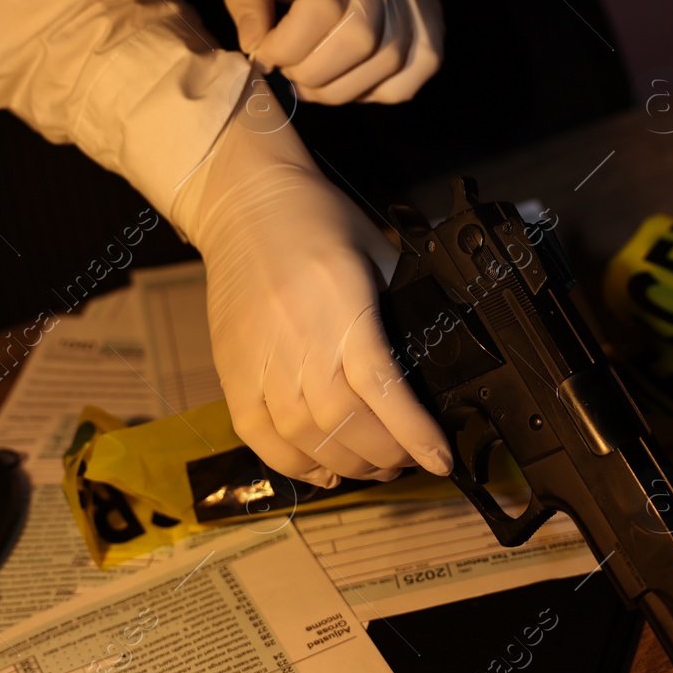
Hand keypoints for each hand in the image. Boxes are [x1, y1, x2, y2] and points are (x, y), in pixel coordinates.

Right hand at [177, 84, 453, 485]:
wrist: (244, 202)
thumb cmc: (317, 222)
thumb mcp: (378, 254)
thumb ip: (401, 305)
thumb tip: (436, 359)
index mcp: (342, 305)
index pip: (383, 387)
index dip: (414, 433)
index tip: (441, 458)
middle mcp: (298, 339)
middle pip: (345, 425)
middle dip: (387, 456)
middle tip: (410, 459)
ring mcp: (259, 360)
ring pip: (305, 438)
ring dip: (349, 465)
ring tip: (376, 467)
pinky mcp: (231, 371)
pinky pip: (259, 436)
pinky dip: (294, 464)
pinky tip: (324, 470)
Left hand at [223, 0, 441, 105]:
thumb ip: (246, 0)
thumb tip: (255, 47)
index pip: (317, 13)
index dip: (282, 46)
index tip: (266, 50)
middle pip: (350, 48)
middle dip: (306, 72)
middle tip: (290, 65)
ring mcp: (415, 10)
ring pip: (376, 73)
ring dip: (334, 88)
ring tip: (315, 71)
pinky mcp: (432, 35)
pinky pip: (402, 87)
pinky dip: (370, 92)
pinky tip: (351, 74)